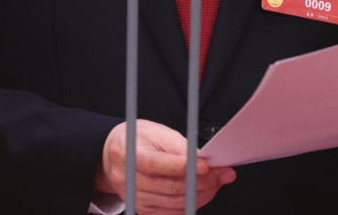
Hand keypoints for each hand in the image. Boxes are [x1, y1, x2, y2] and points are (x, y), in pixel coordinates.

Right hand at [94, 119, 235, 212]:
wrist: (115, 154)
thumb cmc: (138, 138)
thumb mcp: (156, 131)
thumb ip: (178, 145)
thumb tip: (201, 158)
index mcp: (128, 152)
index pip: (156, 164)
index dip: (182, 166)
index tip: (205, 165)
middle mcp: (127, 178)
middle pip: (168, 187)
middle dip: (201, 182)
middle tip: (222, 174)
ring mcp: (134, 197)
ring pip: (173, 203)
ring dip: (200, 194)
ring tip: (217, 183)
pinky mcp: (142, 209)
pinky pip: (169, 213)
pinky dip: (189, 205)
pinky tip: (202, 194)